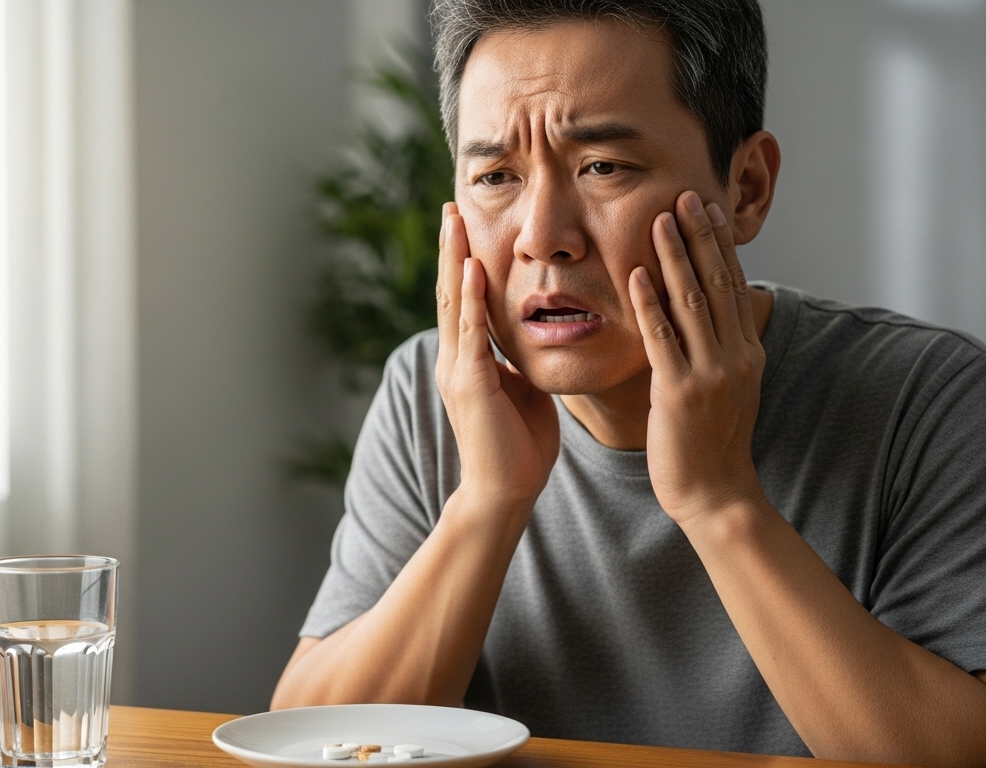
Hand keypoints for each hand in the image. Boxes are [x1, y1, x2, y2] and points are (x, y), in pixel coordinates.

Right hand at [435, 203, 559, 512]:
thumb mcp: (523, 392)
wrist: (503, 493)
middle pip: (451, 291)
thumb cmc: (519, 449)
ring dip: (455, 260)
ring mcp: (458, 370)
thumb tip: (534, 338)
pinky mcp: (470, 383)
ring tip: (454, 221)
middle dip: (452, 248)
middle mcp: (456, 359)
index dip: (465, 262)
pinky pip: (471, 333)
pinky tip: (474, 269)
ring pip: (454, 303)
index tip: (466, 226)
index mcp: (469, 361)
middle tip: (451, 207)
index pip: (465, 300)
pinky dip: (472, 299)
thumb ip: (520, 363)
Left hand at [628, 191, 766, 525]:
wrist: (716, 495)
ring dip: (675, 257)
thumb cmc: (712, 444)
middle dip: (700, 237)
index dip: (719, 245)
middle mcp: (735, 356)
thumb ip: (720, 350)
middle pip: (717, 283)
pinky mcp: (679, 393)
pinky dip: (650, 303)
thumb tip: (711, 316)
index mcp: (747, 352)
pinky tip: (637, 273)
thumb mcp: (728, 389)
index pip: (734, 285)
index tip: (706, 208)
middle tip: (685, 196)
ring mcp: (710, 374)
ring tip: (661, 219)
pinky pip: (662, 339)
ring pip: (692, 302)